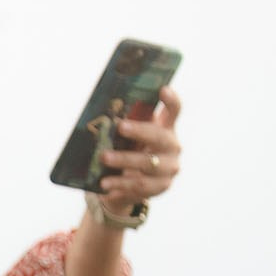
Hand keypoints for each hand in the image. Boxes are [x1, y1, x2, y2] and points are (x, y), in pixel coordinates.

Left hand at [98, 86, 182, 212]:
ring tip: (104, 157)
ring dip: (124, 159)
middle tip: (120, 126)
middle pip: (159, 136)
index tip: (163, 89)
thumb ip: (124, 126)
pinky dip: (120, 183)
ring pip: (147, 163)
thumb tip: (101, 115)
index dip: (171, 100)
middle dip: (139, 131)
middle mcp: (172, 146)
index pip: (174, 111)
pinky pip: (139, 185)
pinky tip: (105, 183)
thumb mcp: (128, 137)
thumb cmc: (129, 151)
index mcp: (166, 128)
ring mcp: (169, 167)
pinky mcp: (160, 186)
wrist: (130, 185)